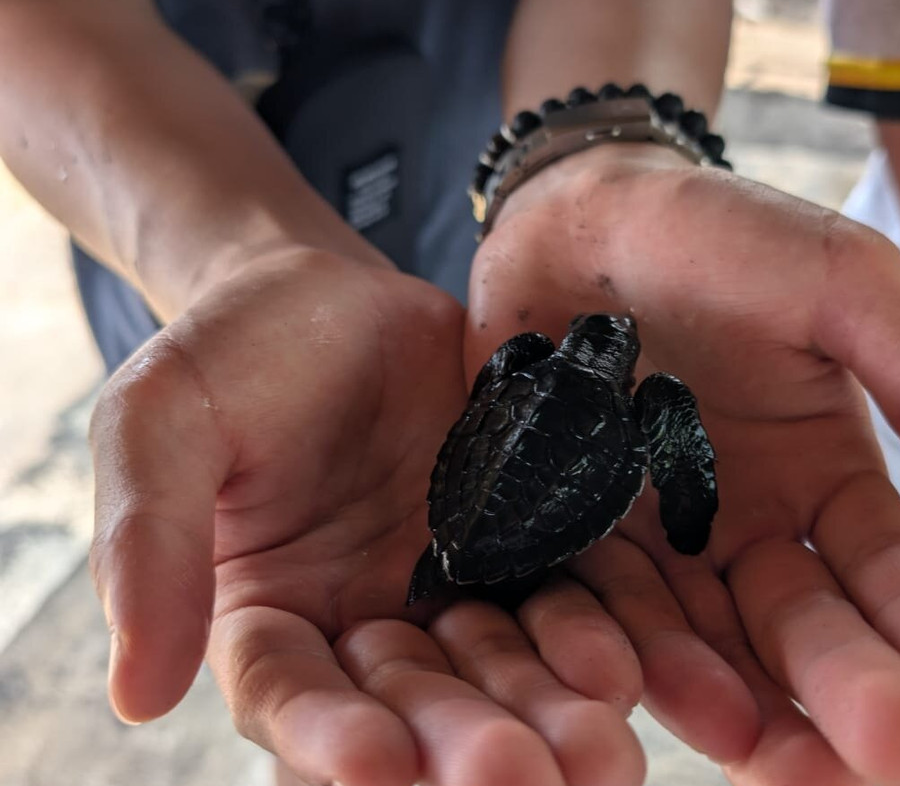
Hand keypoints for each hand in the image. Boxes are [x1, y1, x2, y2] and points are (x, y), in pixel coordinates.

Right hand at [88, 246, 647, 785]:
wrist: (334, 297)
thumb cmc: (233, 354)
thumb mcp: (163, 423)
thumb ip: (148, 543)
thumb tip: (134, 691)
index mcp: (271, 614)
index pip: (293, 693)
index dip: (330, 733)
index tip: (378, 763)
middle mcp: (368, 620)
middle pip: (419, 700)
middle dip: (469, 743)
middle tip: (525, 778)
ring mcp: (455, 580)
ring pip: (506, 661)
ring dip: (553, 710)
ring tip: (605, 750)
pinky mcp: (526, 534)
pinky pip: (570, 587)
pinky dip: (601, 632)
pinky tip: (631, 666)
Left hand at [468, 144, 899, 785]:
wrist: (581, 215)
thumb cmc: (721, 237)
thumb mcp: (840, 289)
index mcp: (822, 478)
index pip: (885, 572)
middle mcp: (739, 527)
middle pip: (796, 627)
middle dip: (844, 691)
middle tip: (890, 758)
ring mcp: (649, 537)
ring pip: (697, 636)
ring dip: (733, 697)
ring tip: (763, 746)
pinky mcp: (563, 528)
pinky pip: (589, 598)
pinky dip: (612, 645)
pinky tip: (630, 685)